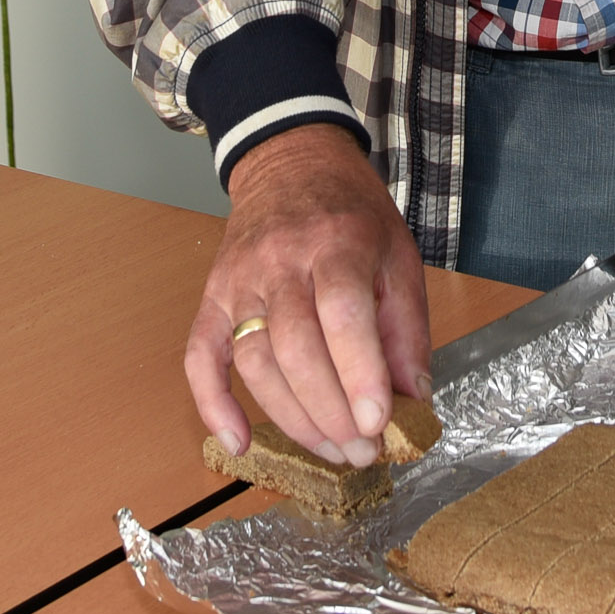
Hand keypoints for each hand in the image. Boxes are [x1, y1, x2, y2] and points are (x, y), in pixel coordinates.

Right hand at [185, 124, 430, 468]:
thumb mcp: (398, 252)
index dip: (360, 373)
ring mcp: (241, 280)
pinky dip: (213, 405)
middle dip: (331, 412)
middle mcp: (282, 260)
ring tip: (330, 451)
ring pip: (255, 361)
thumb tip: (413, 400)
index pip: (343, 313)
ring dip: (291, 419)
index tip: (379, 423)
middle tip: (362, 452)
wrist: (291, 161)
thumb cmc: (351, 212)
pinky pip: (201, 357)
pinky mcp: (213, 297)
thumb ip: (407, 326)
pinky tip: (240, 443)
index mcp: (338, 241)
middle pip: (297, 347)